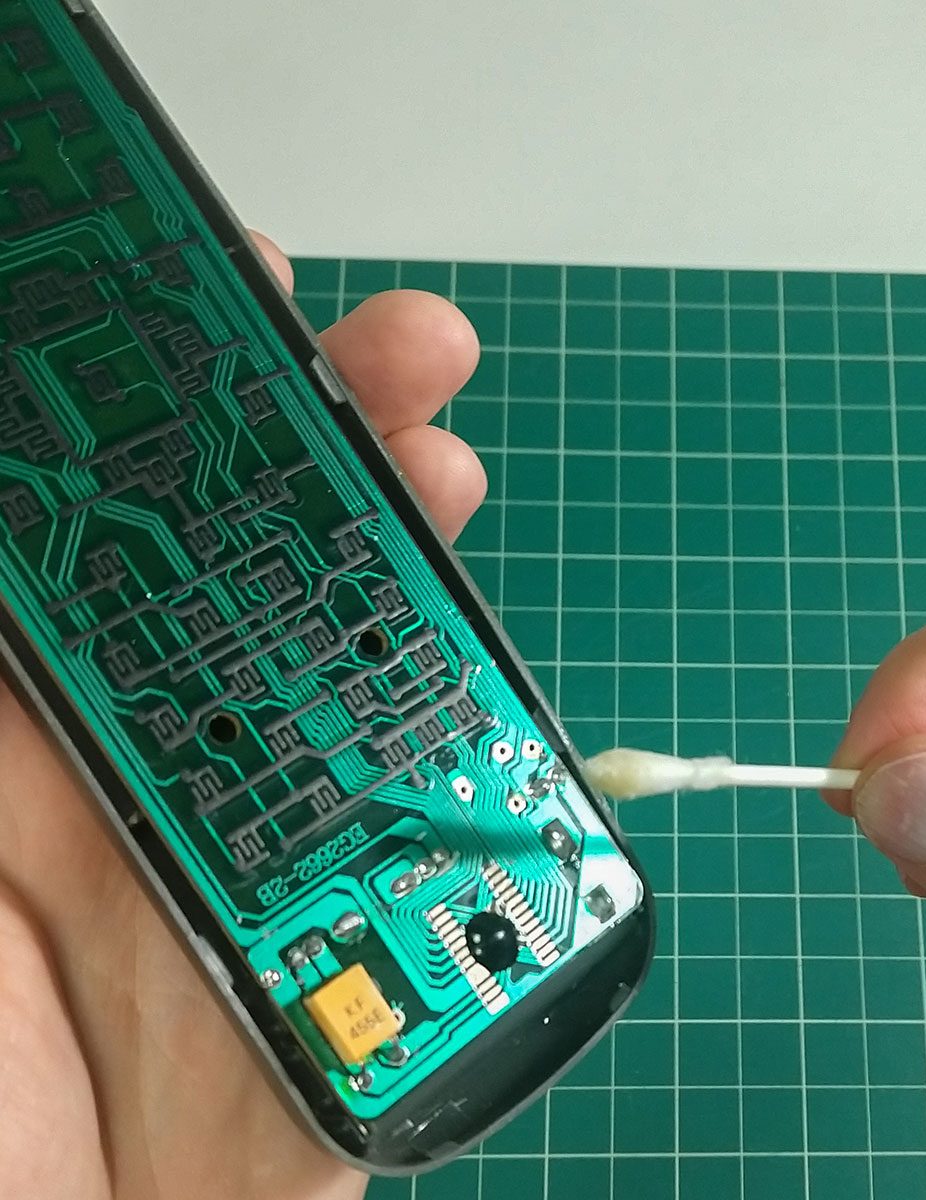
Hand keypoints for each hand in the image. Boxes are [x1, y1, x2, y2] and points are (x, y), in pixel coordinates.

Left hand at [0, 234, 483, 1199]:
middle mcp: (143, 780)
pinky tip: (496, 678)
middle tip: (387, 350)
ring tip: (444, 460)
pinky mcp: (366, 952)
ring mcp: (264, 858)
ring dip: (411, 559)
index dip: (157, 409)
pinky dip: (491, 749)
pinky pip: (448, 840)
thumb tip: (15, 536)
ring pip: (361, 676)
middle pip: (258, 574)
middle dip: (325, 442)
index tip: (210, 299)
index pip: (99, 537)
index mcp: (19, 750)